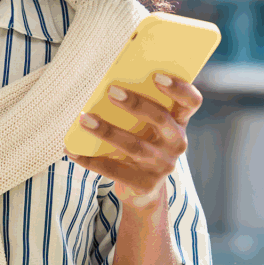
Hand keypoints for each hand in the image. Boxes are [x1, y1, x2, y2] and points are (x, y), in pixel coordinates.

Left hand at [64, 73, 202, 209]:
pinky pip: (115, 170)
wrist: (143, 188)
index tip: (157, 75)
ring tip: (84, 118)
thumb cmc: (142, 141)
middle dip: (136, 104)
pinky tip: (72, 151)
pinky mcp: (146, 184)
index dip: (179, 88)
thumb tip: (107, 77)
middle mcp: (177, 143)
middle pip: (161, 118)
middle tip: (111, 90)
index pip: (191, 101)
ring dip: (107, 131)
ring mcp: (163, 165)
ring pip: (134, 146)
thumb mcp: (147, 125)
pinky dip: (91, 160)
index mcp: (179, 121)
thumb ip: (139, 104)